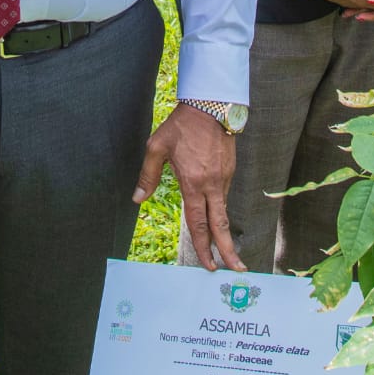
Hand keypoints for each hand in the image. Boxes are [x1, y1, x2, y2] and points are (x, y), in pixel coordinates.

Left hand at [133, 104, 242, 271]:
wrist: (210, 105)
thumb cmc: (181, 126)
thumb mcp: (157, 148)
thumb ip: (147, 176)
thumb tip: (137, 200)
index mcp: (193, 183)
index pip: (199, 224)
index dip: (203, 247)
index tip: (208, 265)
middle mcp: (212, 185)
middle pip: (220, 225)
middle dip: (228, 251)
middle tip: (236, 270)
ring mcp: (224, 177)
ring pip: (222, 210)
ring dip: (223, 231)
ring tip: (225, 250)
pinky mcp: (229, 170)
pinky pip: (223, 195)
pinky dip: (220, 210)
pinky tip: (215, 216)